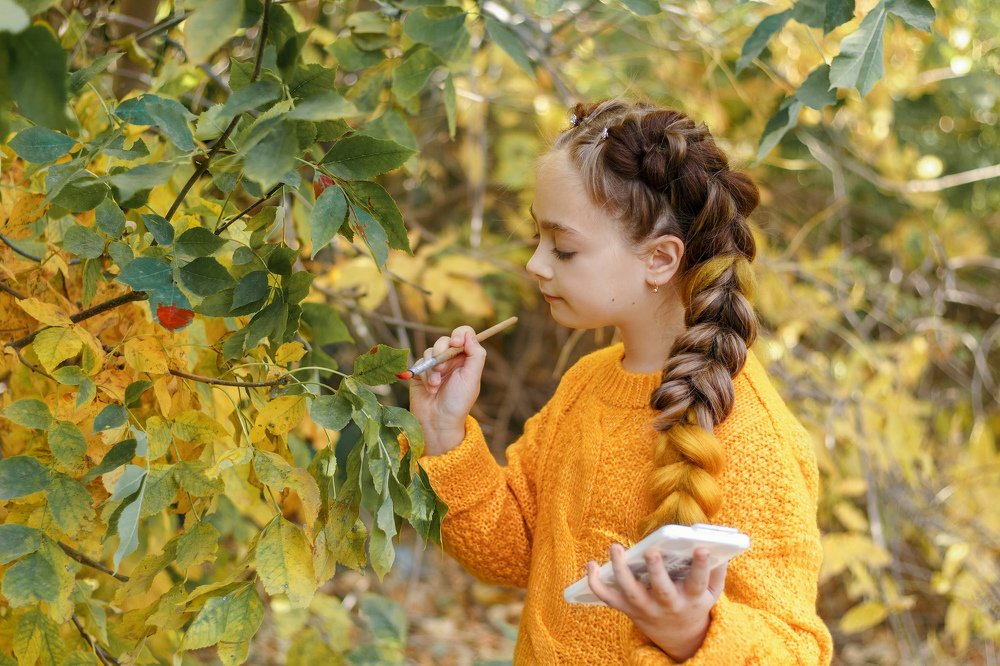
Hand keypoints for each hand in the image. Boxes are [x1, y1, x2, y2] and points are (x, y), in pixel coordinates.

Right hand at [408, 326, 485, 455]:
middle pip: (444, 340)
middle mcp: (452, 360)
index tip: (456, 343)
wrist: (438, 422)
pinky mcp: (421, 372)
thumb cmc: (458, 402)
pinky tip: (431, 389)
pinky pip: (420, 363)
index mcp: (466, 359)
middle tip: (442, 368)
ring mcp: (436, 366)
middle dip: (441, 351)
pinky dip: (425, 375)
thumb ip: (475, 354)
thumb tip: (469, 334)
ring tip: (436, 385)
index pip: (464, 335)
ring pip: (430, 351)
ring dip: (433, 367)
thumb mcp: (472, 378)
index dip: (459, 334)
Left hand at [586, 545, 726, 661]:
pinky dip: (596, 583)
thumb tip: (719, 544)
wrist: (679, 637)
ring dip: (621, 570)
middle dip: (657, 571)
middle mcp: (668, 605)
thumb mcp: (712, 592)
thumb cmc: (694, 604)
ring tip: (616, 547)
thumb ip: (716, 569)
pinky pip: (608, 598)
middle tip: (652, 552)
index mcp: (691, 599)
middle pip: (662, 590)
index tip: (701, 548)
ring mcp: (646, 608)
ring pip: (631, 592)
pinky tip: (591, 564)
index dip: (701, 566)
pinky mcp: (628, 609)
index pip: (697, 582)